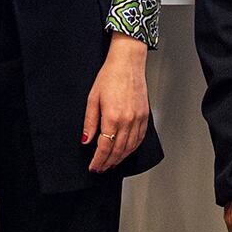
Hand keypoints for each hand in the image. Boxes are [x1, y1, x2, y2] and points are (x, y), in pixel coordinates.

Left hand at [81, 34, 149, 172]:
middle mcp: (128, 121)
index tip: (93, 166)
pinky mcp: (145, 116)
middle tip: (100, 168)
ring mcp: (138, 119)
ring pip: (130, 147)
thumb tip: (86, 140)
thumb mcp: (92, 98)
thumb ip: (89, 122)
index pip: (104, 147)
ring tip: (111, 164)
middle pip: (117, 151)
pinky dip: (132, 149)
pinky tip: (126, 152)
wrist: (128, 63)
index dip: (98, 160)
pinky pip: (139, 139)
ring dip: (120, 159)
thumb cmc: (110, 77)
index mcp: (113, 117)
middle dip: (108, 162)